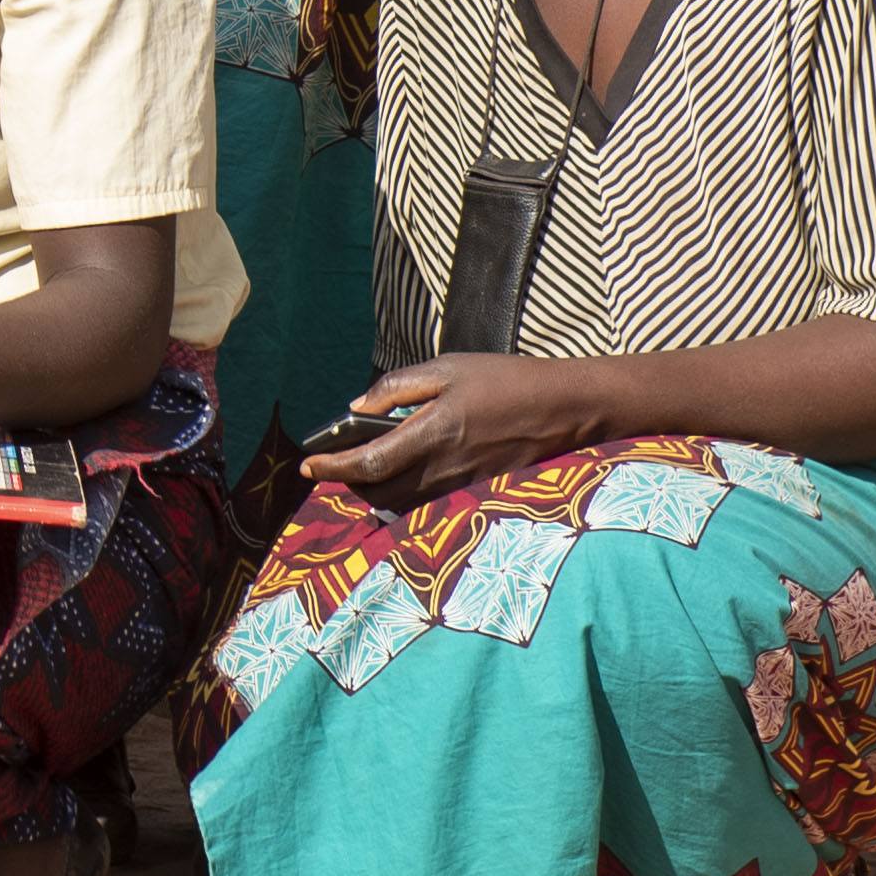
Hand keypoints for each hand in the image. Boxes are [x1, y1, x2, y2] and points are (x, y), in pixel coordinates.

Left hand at [303, 353, 591, 502]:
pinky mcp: (479, 495)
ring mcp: (464, 487)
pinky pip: (429, 506)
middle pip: (381, 494)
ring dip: (375, 493)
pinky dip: (404, 497)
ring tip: (362, 471)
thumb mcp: (448, 368)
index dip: (334, 467)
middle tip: (333, 466)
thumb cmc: (506, 381)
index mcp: (434, 431)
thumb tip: (357, 407)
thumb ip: (398, 388)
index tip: (308, 464)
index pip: (370, 462)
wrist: (567, 409)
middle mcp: (446, 467)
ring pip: (403, 506)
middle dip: (350, 485)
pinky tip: (399, 478)